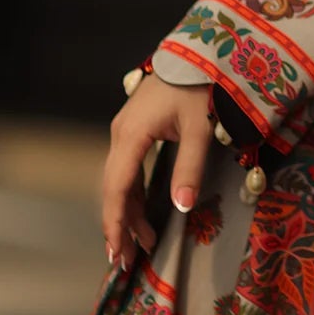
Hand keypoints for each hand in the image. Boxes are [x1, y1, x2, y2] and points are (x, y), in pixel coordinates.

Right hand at [102, 74, 212, 270]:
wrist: (198, 52)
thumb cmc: (200, 85)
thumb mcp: (199, 128)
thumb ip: (190, 167)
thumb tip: (181, 206)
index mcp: (131, 135)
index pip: (116, 188)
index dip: (115, 222)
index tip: (117, 252)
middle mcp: (121, 135)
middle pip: (113, 189)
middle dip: (119, 225)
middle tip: (126, 262)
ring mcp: (125, 132)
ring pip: (119, 181)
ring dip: (127, 213)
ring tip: (139, 246)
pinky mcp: (135, 131)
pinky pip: (128, 170)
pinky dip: (132, 196)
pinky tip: (141, 215)